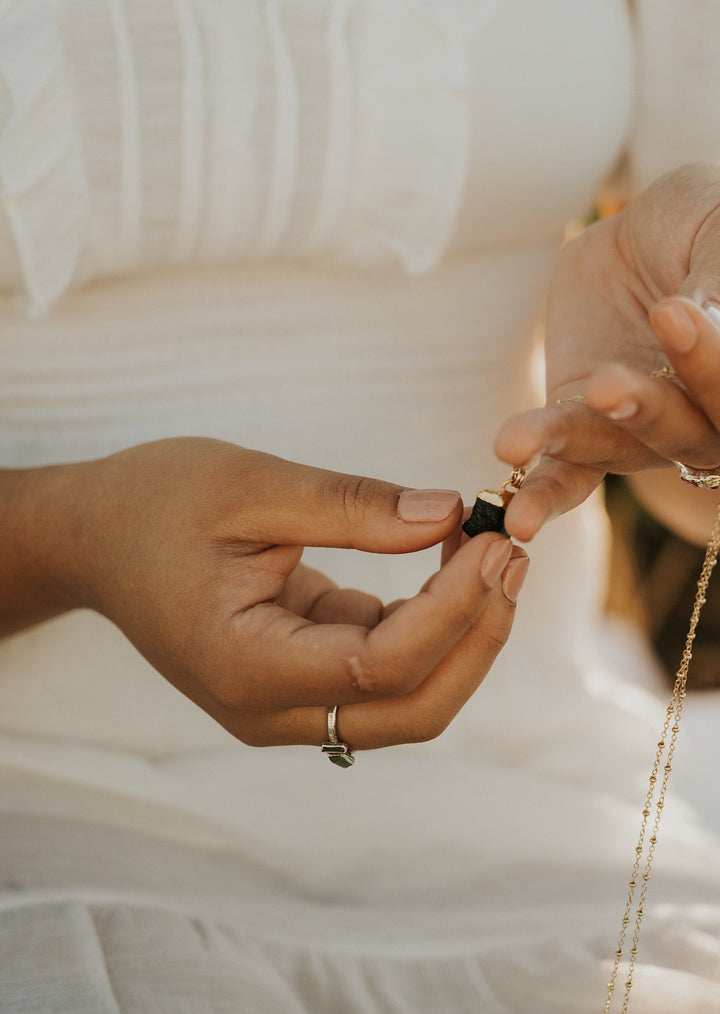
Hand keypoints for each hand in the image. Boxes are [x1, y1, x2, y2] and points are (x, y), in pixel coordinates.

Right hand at [24, 438, 527, 749]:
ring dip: (462, 635)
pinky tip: (449, 563)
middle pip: (411, 709)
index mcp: (247, 668)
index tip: (492, 540)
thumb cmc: (155, 505)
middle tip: (511, 555)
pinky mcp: (300, 679)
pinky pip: (385, 669)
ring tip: (492, 554)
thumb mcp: (249, 488)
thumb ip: (353, 506)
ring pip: (408, 699)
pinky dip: (429, 622)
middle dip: (476, 638)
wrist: (97, 538)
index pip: (382, 666)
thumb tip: (448, 513)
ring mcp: (286, 704)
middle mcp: (270, 708)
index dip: (452, 608)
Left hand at [494, 163, 719, 540]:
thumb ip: (719, 280)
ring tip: (520, 443)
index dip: (712, 363)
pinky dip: (542, 492)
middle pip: (685, 433)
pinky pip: (568, 473)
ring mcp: (641, 434)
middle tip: (609, 383)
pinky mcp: (583, 432)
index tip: (681, 315)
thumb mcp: (714, 233)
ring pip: (616, 451)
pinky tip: (516, 516)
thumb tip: (710, 319)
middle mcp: (704, 422)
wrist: (643, 236)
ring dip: (574, 447)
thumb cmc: (699, 230)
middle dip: (647, 409)